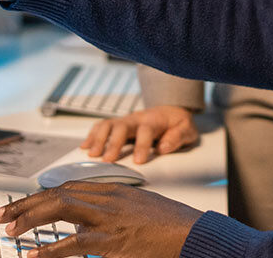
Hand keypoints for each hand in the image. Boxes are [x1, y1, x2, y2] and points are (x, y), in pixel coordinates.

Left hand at [0, 182, 201, 257]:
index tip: (21, 205)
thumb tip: (85, 227)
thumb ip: (110, 213)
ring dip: (29, 218)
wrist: (191, 233)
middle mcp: (105, 198)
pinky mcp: (110, 240)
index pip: (66, 188)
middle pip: (56, 194)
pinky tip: (33, 254)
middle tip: (1, 215)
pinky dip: (49, 249)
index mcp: (111, 190)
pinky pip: (73, 243)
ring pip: (59, 209)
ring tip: (8, 228)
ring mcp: (107, 217)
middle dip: (25, 204)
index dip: (39, 197)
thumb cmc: (168, 225)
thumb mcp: (136, 209)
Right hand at [82, 106, 199, 163]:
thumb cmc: (177, 123)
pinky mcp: (118, 125)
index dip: (142, 145)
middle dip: (113, 142)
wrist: (170, 110)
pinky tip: (84, 147)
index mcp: (154, 120)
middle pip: (122, 126)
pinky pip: (102, 126)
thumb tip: (163, 148)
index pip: (146, 131)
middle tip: (108, 160)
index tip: (139, 162)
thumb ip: (178, 137)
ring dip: (98, 138)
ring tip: (91, 154)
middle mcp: (136, 118)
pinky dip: (91, 135)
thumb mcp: (187, 129)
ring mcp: (125, 121)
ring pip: (108, 124)